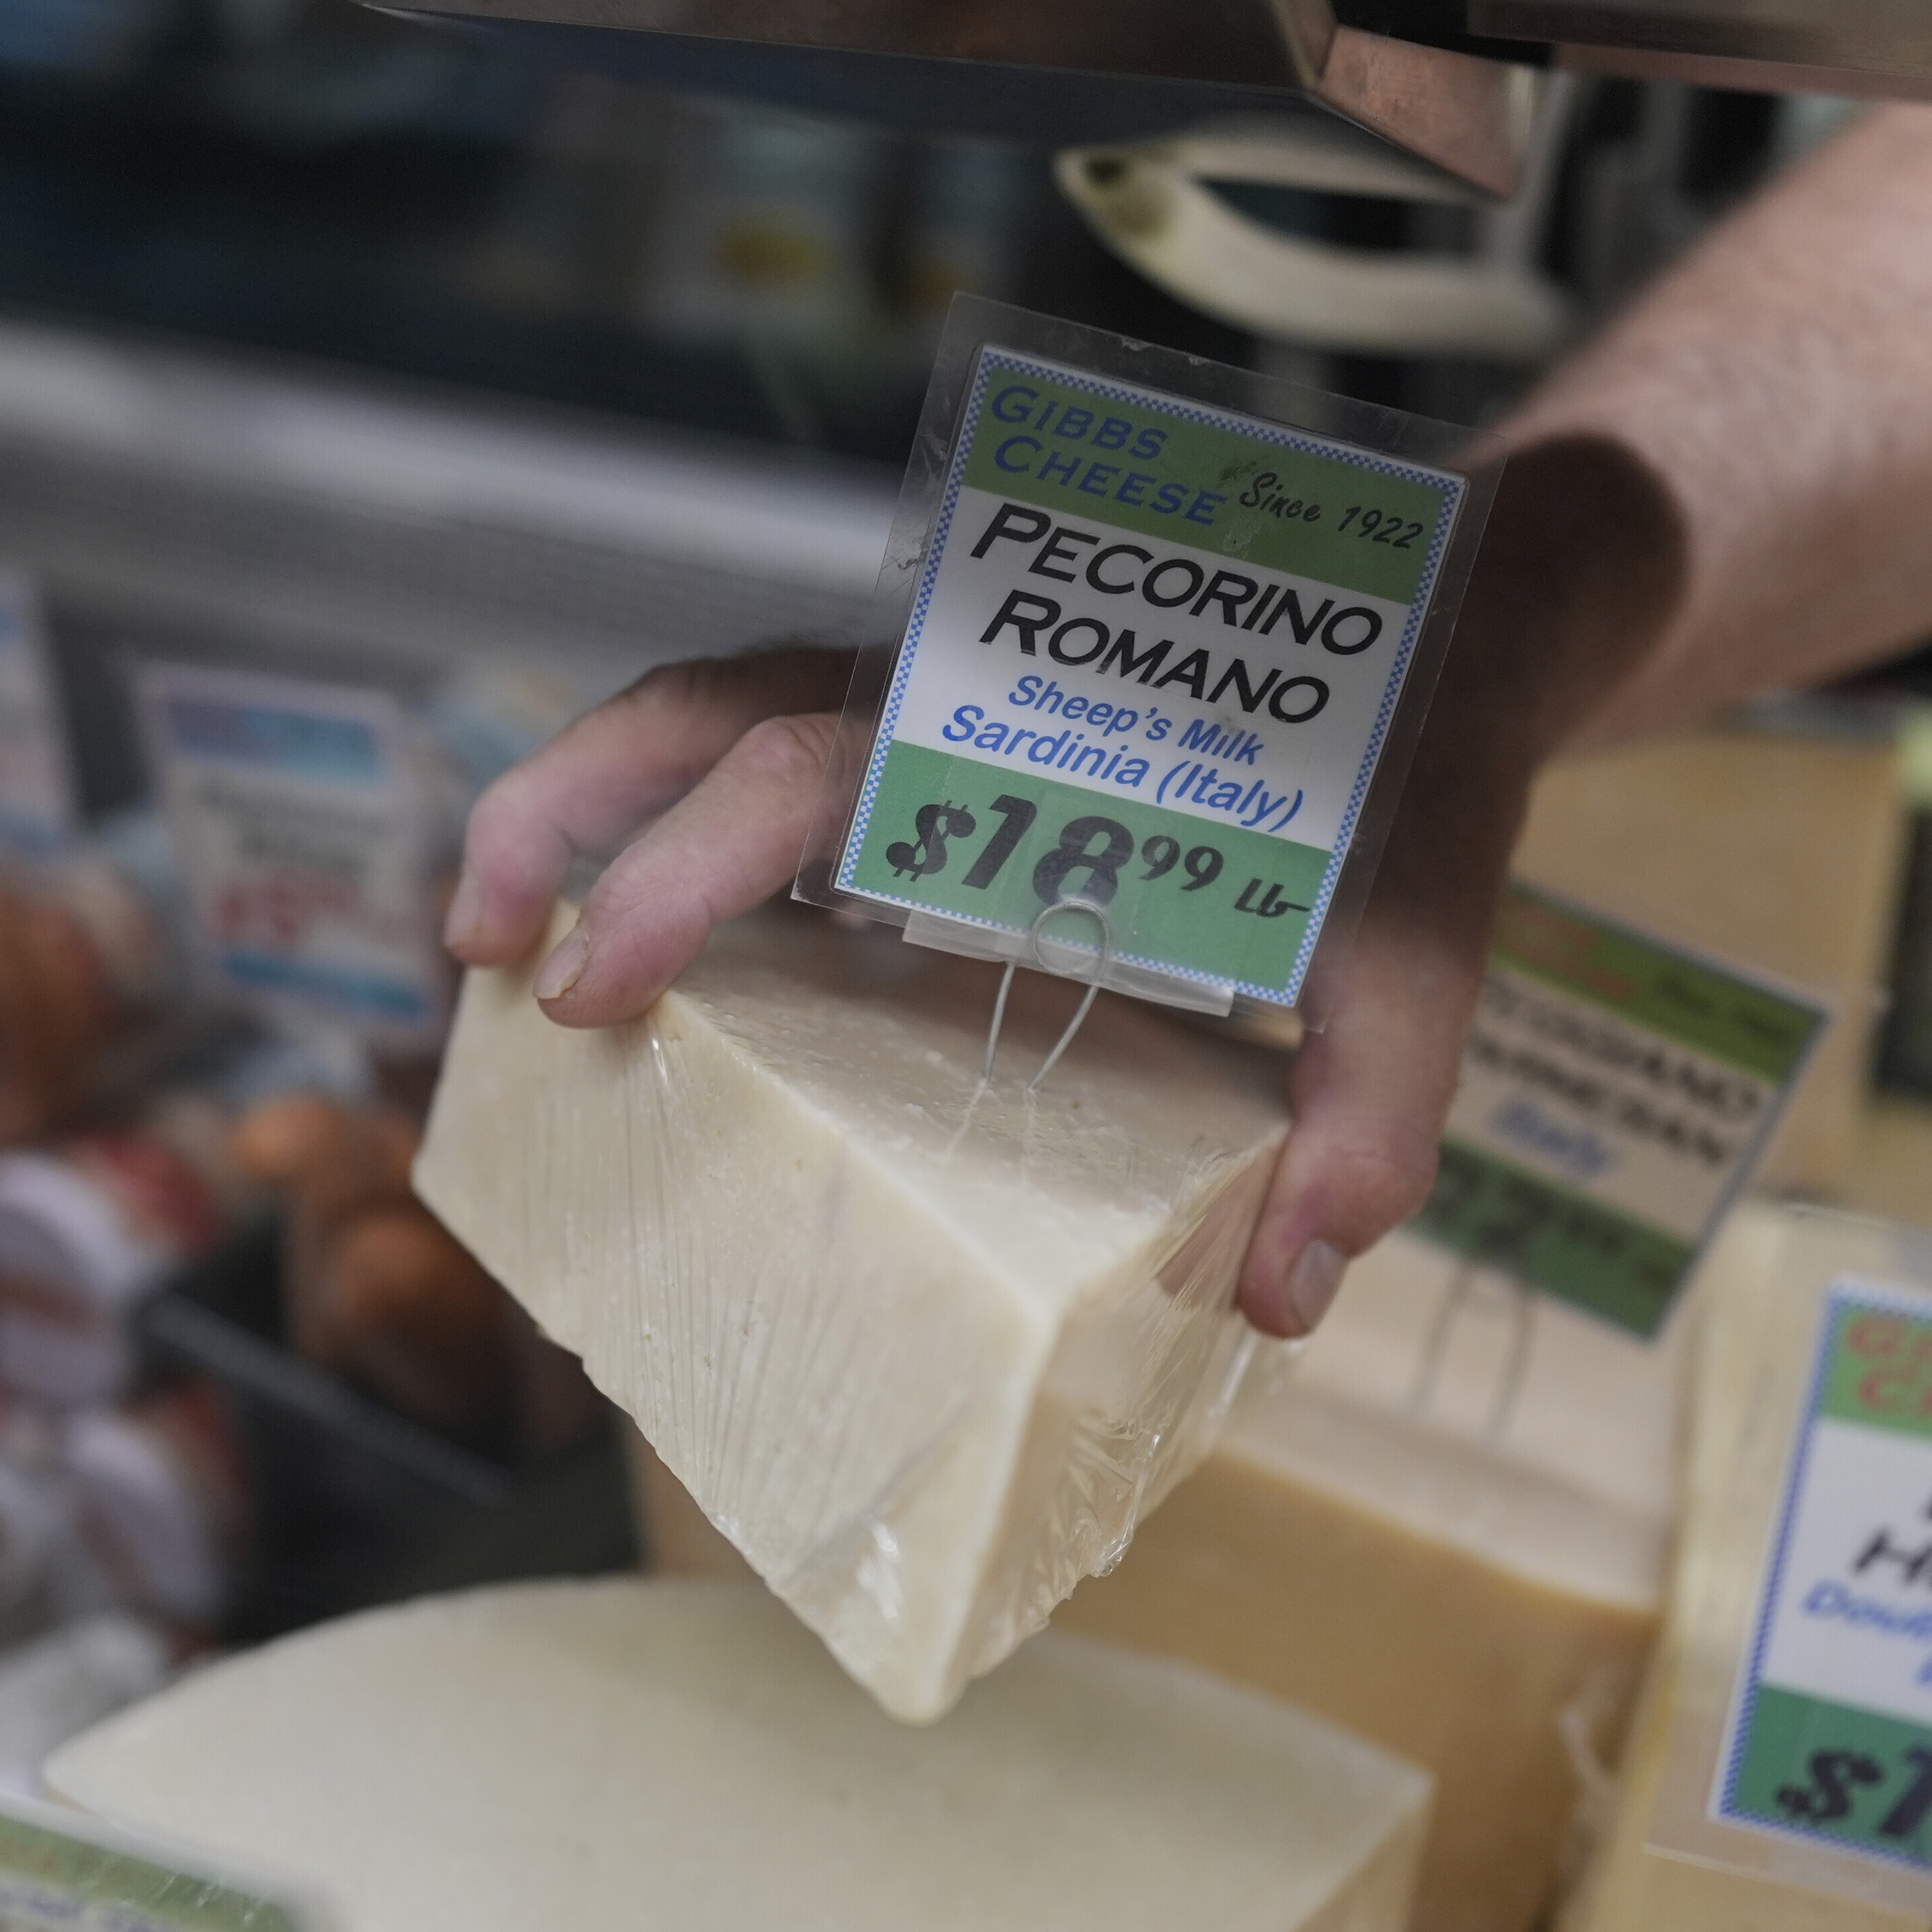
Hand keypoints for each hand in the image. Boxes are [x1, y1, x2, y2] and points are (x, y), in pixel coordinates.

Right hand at [442, 439, 1682, 1337]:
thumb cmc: (1415, 790)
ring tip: (486, 935)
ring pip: (705, 707)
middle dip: (564, 820)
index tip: (590, 984)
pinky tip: (637, 938)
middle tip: (475, 958)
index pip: (802, 773)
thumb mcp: (1421, 942)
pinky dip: (669, 819)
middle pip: (700, 710)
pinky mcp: (930, 728)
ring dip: (583, 801)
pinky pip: (764, 747)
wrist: (1456, 632)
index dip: (678, 873)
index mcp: (1028, 738)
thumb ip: (1369, 1109)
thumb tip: (1278, 1299)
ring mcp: (926, 695)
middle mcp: (947, 694)